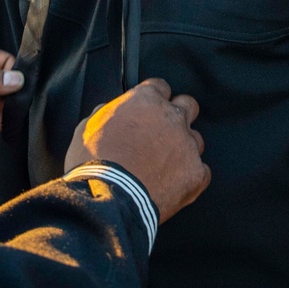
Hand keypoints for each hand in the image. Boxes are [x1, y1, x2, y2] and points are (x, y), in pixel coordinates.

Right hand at [64, 78, 210, 223]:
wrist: (108, 199)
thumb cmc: (92, 163)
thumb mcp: (87, 128)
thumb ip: (106, 113)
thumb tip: (110, 110)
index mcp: (146, 100)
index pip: (160, 87)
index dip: (153, 99)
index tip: (147, 111)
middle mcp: (172, 117)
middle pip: (188, 105)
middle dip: (178, 115)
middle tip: (163, 133)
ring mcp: (187, 145)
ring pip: (196, 139)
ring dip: (183, 148)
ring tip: (165, 166)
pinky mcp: (196, 173)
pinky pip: (201, 171)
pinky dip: (190, 177)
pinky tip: (172, 186)